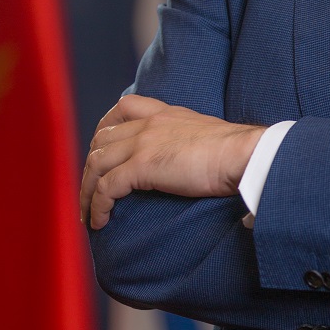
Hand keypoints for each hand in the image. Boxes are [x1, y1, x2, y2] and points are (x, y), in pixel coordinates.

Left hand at [81, 95, 263, 229]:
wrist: (244, 155)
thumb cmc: (236, 152)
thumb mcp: (206, 134)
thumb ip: (189, 140)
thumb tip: (193, 161)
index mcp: (165, 113)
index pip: (122, 108)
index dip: (104, 129)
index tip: (101, 150)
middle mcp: (149, 123)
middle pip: (101, 140)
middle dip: (89, 167)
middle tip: (89, 192)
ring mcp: (143, 143)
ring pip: (96, 164)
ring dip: (86, 192)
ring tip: (88, 215)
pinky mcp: (142, 166)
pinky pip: (106, 188)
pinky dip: (98, 207)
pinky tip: (100, 222)